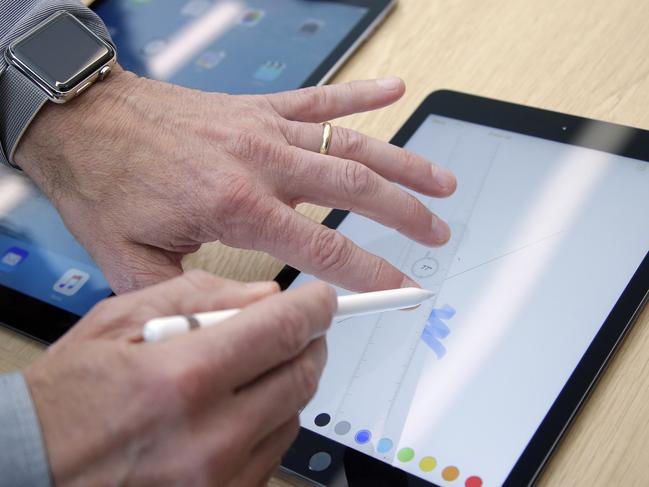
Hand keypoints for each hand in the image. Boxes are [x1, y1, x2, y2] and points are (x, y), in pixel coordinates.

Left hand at [15, 67, 455, 292]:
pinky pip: (318, 99)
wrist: (83, 120)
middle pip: (354, 190)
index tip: (404, 288)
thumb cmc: (106, 184)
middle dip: (406, 215)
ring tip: (441, 180)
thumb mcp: (132, 259)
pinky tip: (394, 90)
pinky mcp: (257, 107)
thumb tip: (240, 315)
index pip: (323, 249)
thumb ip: (192, 294)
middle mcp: (262, 161)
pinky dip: (359, 95)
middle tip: (440, 234)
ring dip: (401, 162)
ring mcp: (264, 128)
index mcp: (236, 204)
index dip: (371, 273)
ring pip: (349, 144)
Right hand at [25, 271, 335, 486]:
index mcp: (182, 379)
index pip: (282, 331)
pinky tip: (241, 404)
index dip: (314, 307)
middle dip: (308, 340)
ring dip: (288, 378)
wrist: (35, 466)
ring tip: (252, 365)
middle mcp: (210, 436)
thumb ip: (199, 297)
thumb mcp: (117, 321)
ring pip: (295, 411)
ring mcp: (220, 476)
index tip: (321, 300)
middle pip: (301, 373)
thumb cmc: (68, 397)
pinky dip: (271, 417)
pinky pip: (275, 449)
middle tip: (294, 326)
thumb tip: (264, 295)